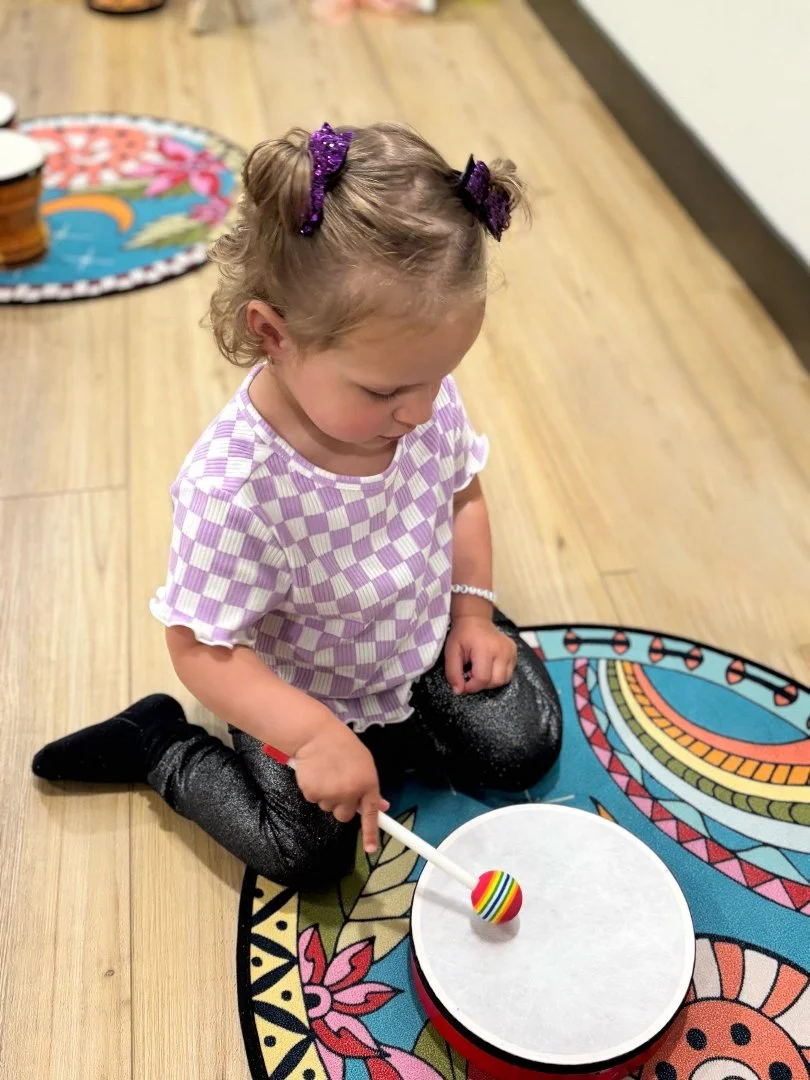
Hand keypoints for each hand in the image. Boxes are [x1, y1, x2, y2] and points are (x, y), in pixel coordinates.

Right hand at [294, 721, 388, 852]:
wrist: (315, 734)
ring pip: (328, 807)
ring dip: (327, 796)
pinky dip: (313, 790)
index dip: (371, 833)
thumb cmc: (341, 744)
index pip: (371, 814)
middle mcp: (350, 792)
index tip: (371, 849)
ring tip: (326, 772)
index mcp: (367, 783)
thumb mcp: (364, 762)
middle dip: (342, 805)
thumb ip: (370, 786)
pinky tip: (315, 773)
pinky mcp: (312, 793)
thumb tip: (382, 806)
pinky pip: (314, 800)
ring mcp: (330, 794)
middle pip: (345, 816)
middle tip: (338, 784)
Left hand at [444, 615, 517, 694]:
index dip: (471, 687)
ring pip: (504, 680)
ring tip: (480, 671)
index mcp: (485, 648)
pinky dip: (498, 675)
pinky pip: (509, 673)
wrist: (475, 620)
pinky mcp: (514, 652)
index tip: (463, 684)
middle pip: (495, 682)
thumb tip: (459, 691)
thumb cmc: (462, 636)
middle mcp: (502, 650)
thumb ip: (453, 673)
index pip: (482, 678)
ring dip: (490, 682)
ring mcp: (511, 651)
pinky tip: (489, 666)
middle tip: (471, 675)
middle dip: (481, 685)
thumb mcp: (451, 652)